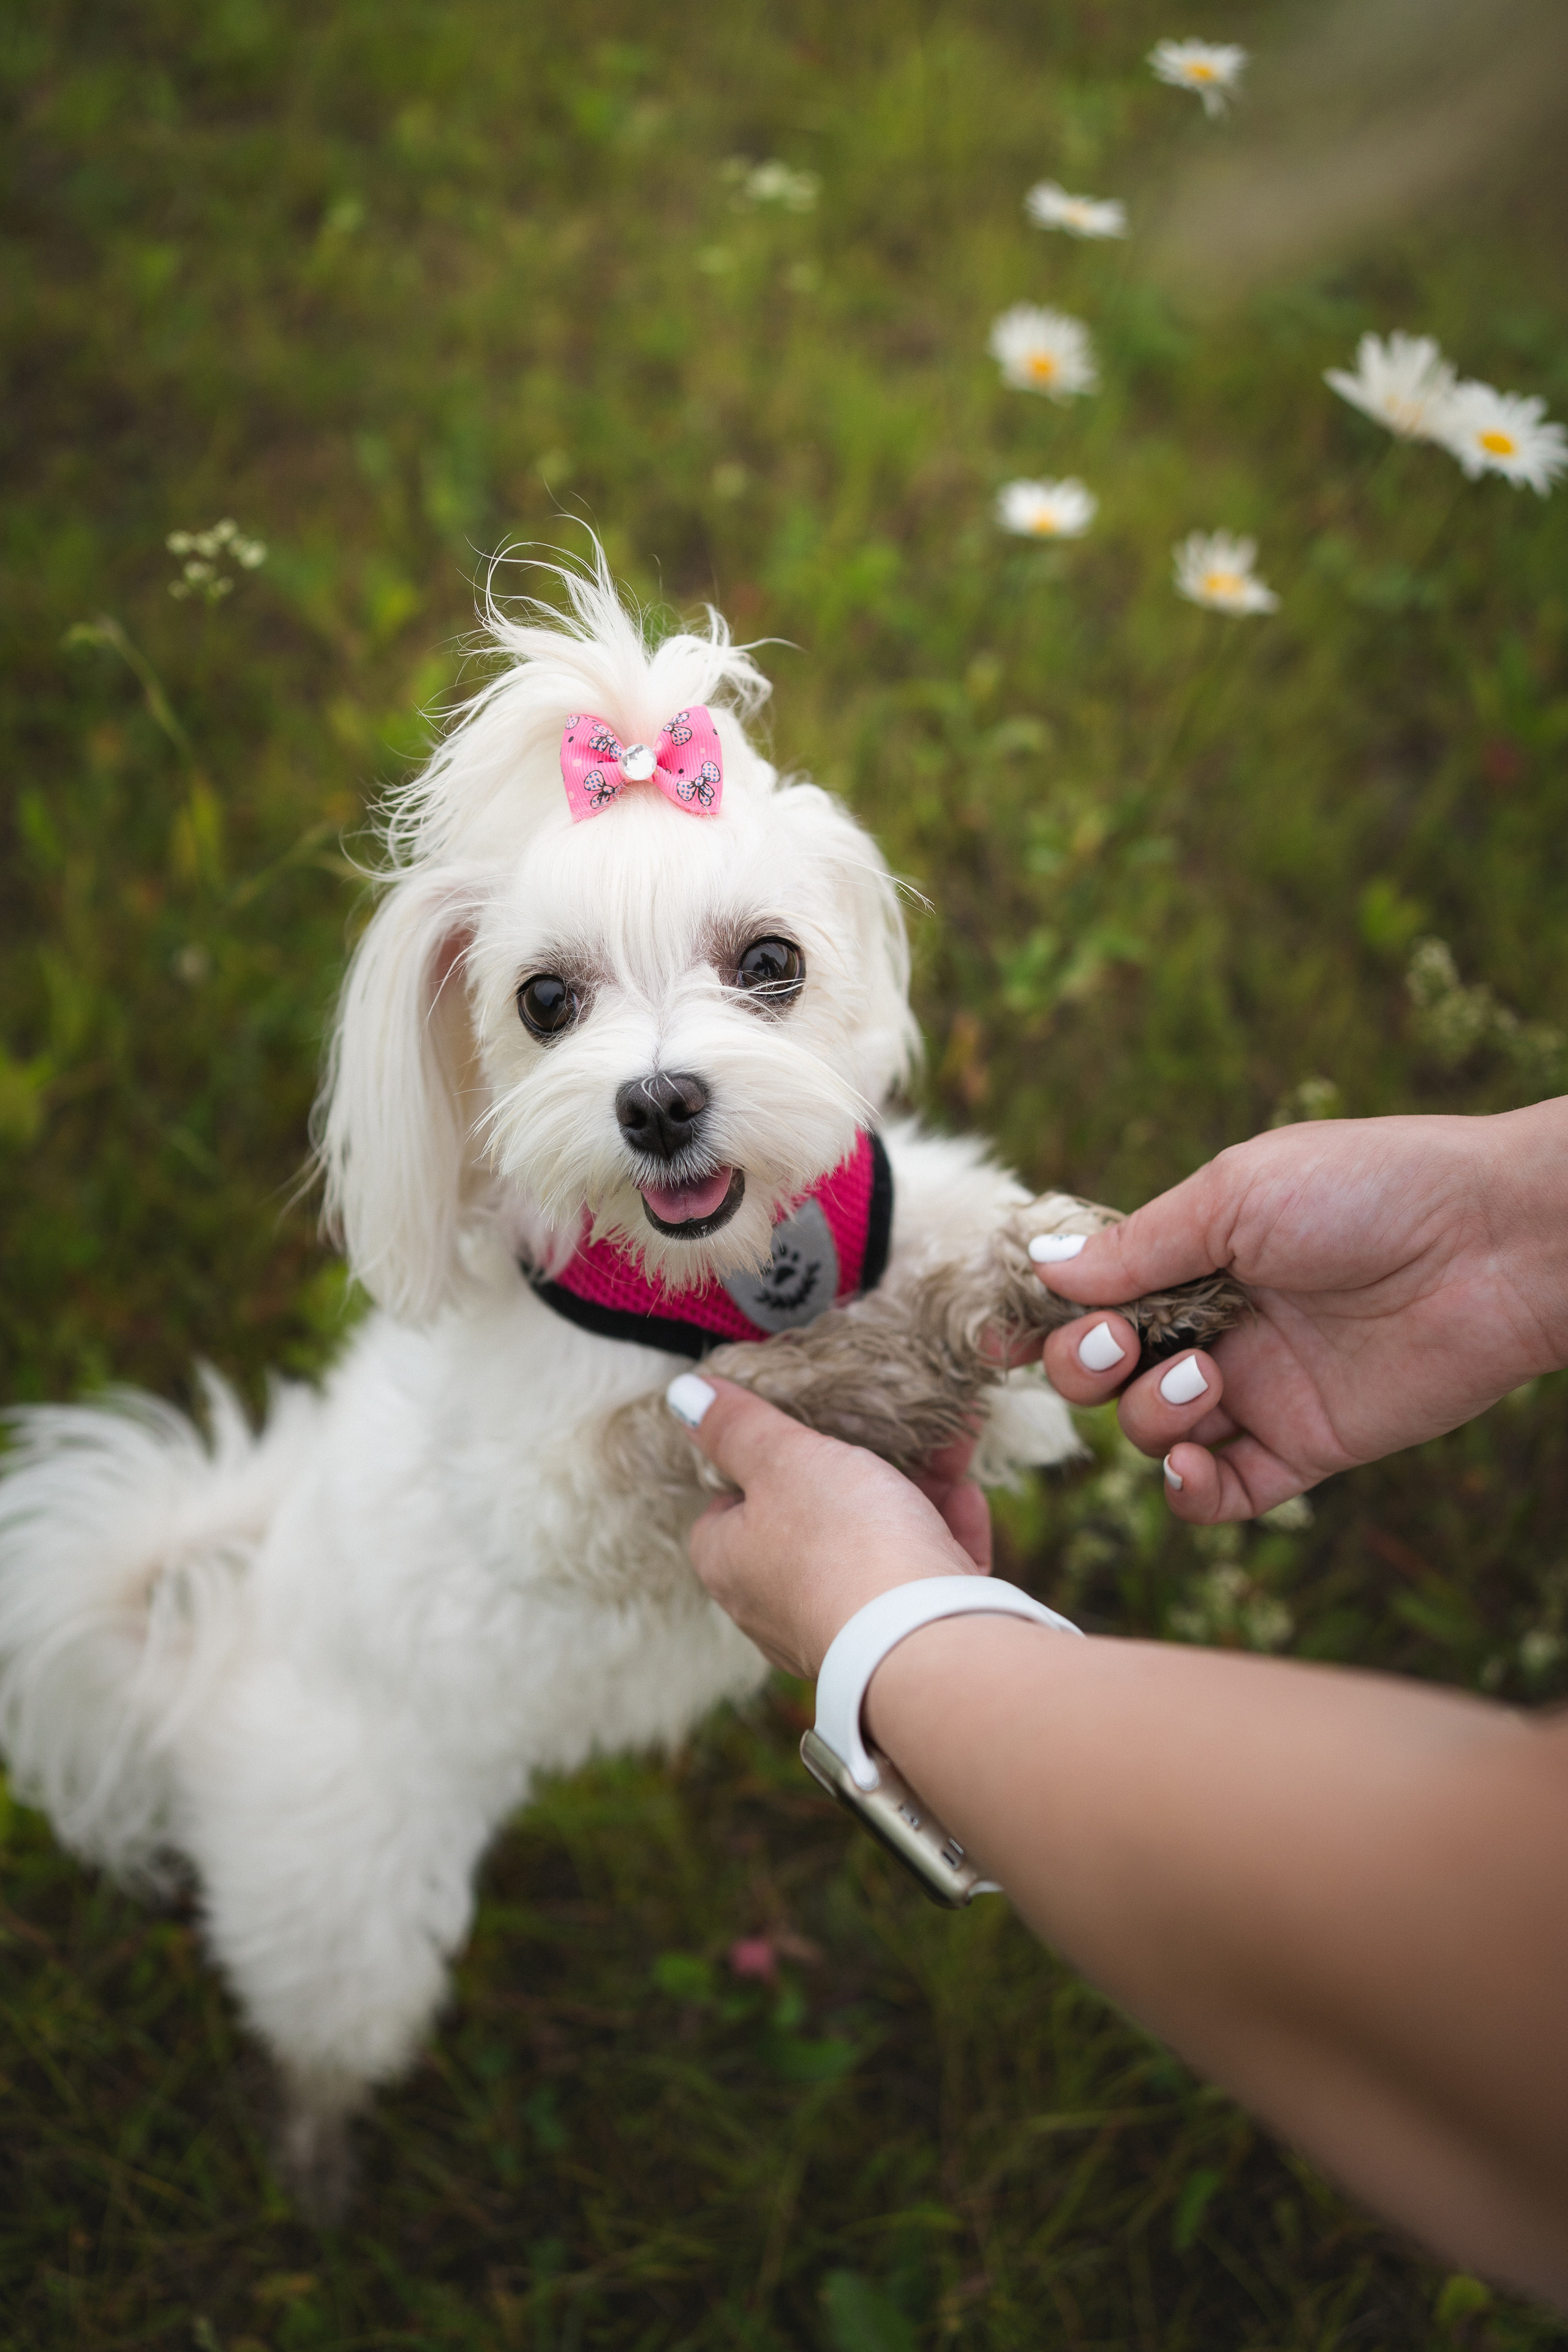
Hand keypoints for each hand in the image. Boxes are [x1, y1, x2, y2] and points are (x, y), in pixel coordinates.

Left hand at [670, 1377, 987, 1676]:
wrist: (924, 1639)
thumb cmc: (841, 1543)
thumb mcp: (783, 1459)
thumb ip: (737, 1427)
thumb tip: (684, 1397)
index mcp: (731, 1562)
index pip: (728, 1502)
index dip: (760, 1460)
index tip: (800, 1426)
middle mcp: (777, 1602)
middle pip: (813, 1516)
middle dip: (858, 1466)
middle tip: (890, 1425)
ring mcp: (842, 1623)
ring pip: (875, 1541)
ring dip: (915, 1490)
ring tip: (948, 1445)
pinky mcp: (903, 1636)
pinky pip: (919, 1573)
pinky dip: (941, 1531)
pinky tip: (966, 1494)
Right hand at [1035, 1103, 1567, 1520]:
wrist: (1491, 1243)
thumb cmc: (1367, 1189)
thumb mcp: (1236, 1195)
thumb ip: (1138, 1245)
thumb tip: (1044, 1268)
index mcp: (1193, 1256)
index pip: (1091, 1300)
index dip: (1041, 1321)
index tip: (1001, 1334)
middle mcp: (1215, 1326)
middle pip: (1102, 1375)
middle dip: (1082, 1367)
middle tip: (1115, 1344)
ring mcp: (1258, 1391)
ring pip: (1152, 1436)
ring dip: (1151, 1416)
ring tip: (1207, 1378)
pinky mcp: (1304, 1448)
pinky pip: (1221, 1497)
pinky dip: (1190, 1494)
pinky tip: (1194, 1466)